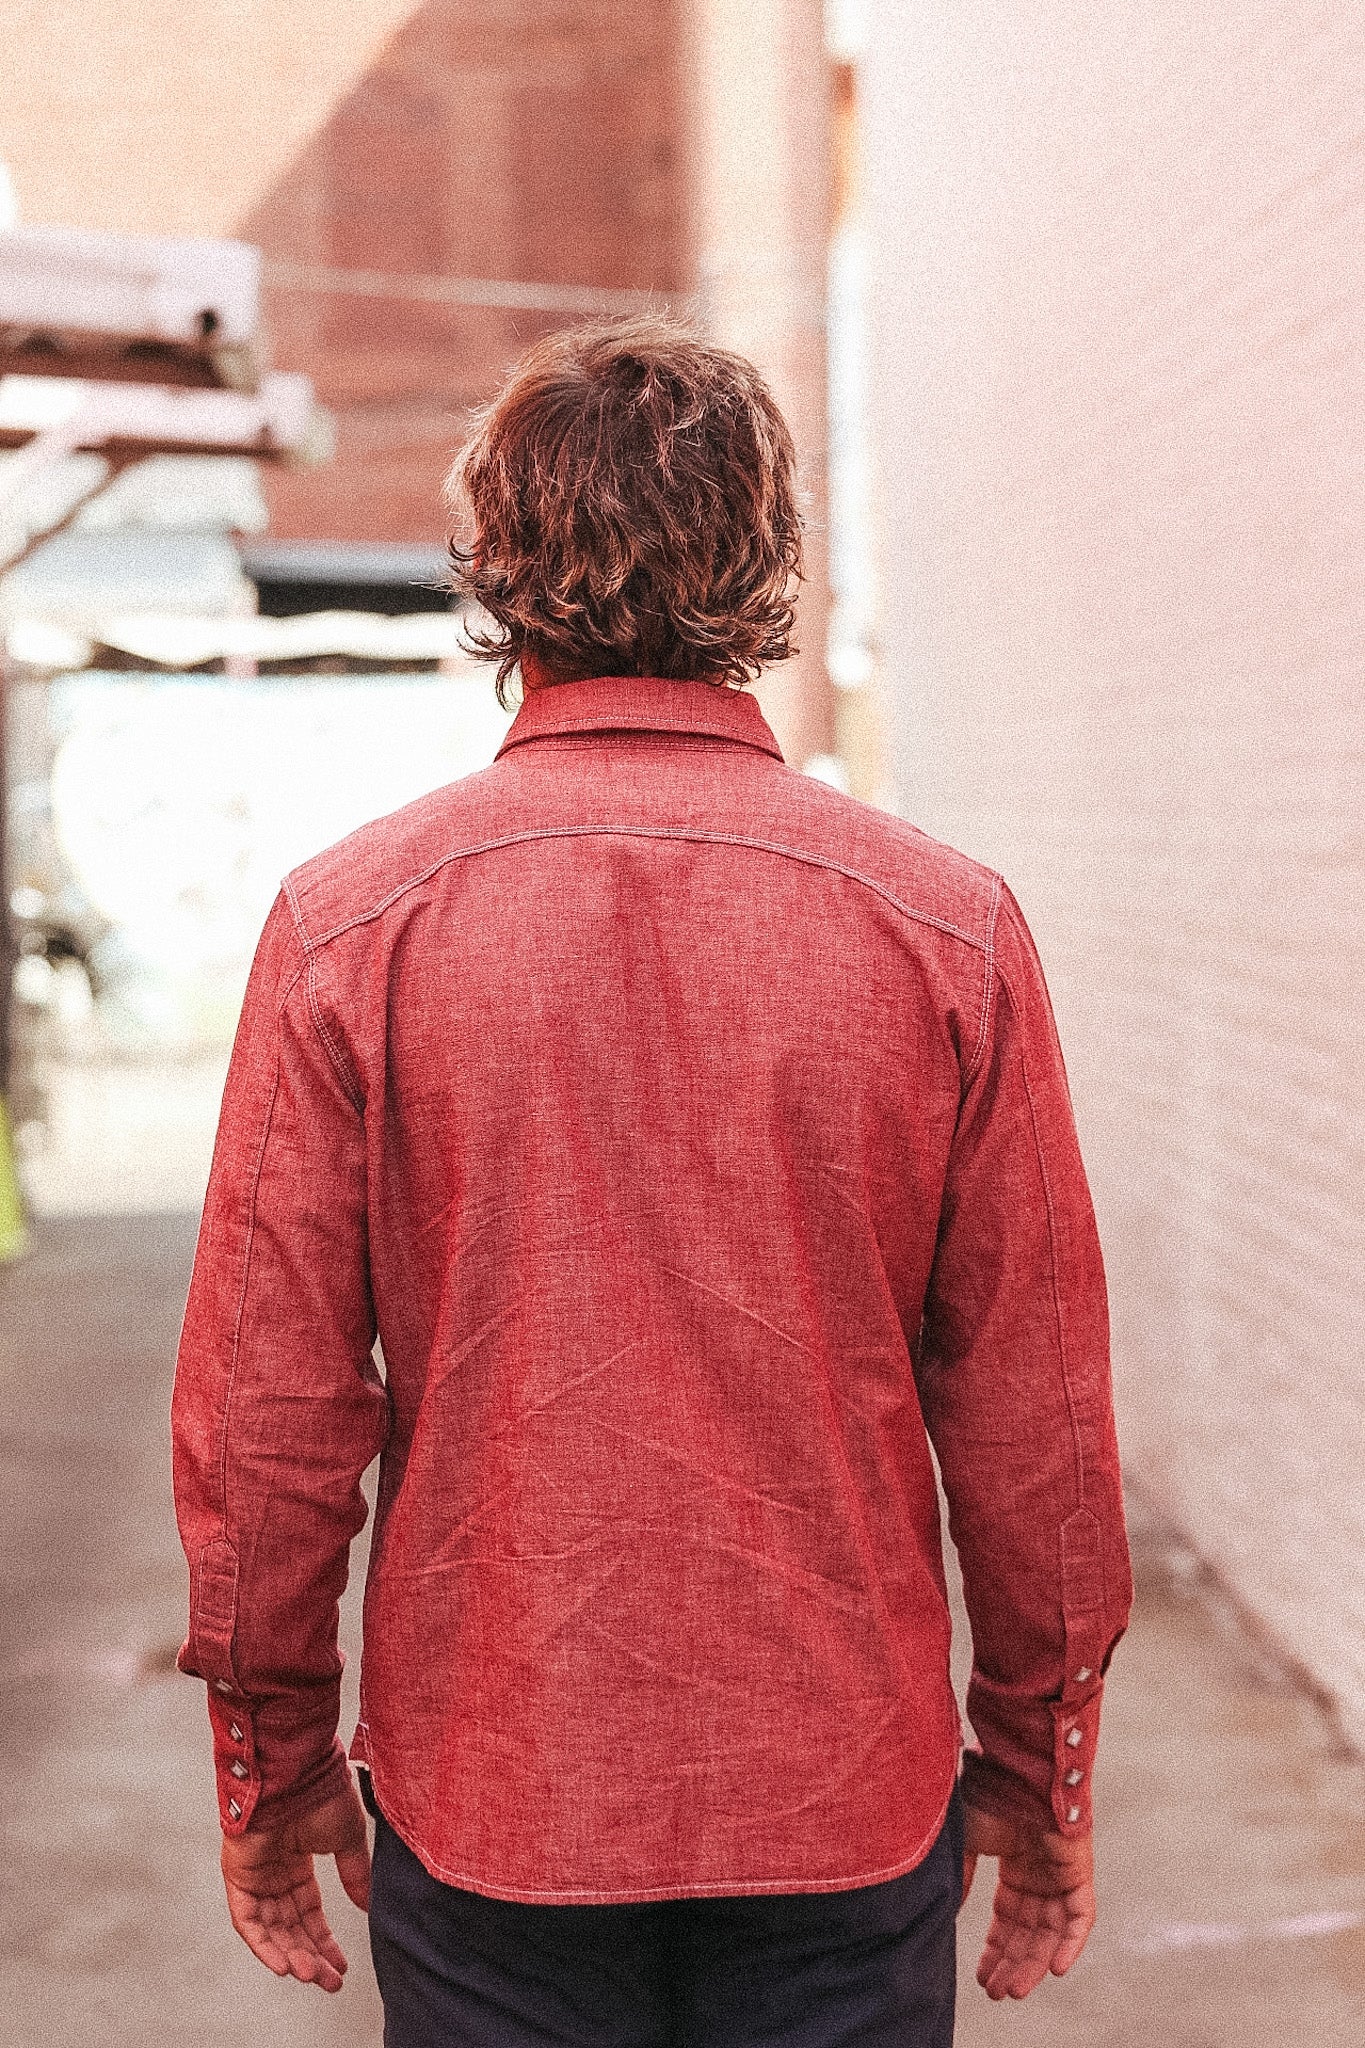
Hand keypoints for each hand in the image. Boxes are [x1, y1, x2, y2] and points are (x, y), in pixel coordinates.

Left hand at [220, 1779, 371, 1993]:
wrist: (297, 1771)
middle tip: (330, 1982)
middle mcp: (274, 1871)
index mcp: (298, 1860)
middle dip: (312, 1955)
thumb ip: (356, 1874)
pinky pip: (248, 1921)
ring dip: (292, 1955)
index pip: (309, 1911)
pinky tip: (286, 1965)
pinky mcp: (238, 1876)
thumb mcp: (349, 1839)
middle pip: (291, 1926)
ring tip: (314, 1977)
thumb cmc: (324, 1792)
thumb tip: (369, 1905)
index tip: (341, 1965)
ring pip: (271, 1929)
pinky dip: (264, 1945)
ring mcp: (255, 1875)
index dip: (326, 1939)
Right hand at [961, 1801, 1094, 2000]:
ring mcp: (1061, 1873)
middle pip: (1029, 1931)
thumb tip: (950, 1912)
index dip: (995, 1948)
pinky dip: (1071, 1945)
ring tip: (1015, 1992)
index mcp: (1014, 1863)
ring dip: (1035, 1963)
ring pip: (1053, 1931)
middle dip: (1012, 1963)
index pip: (1008, 1918)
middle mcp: (1040, 1873)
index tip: (981, 1975)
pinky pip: (1081, 1917)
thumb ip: (963, 1878)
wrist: (1017, 1771)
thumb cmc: (989, 1796)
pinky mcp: (1080, 1871)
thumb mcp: (966, 1843)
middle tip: (997, 1993)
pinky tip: (1054, 1970)